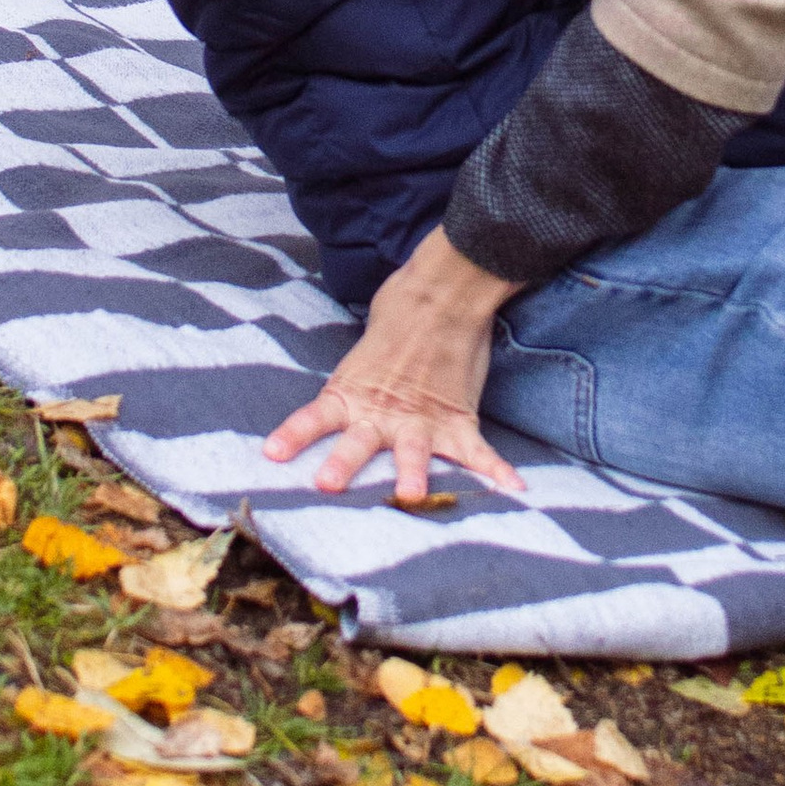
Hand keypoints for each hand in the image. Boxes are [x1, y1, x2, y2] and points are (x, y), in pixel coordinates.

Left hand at [264, 226, 529, 504]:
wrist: (444, 289)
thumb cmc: (400, 313)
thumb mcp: (364, 352)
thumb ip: (354, 384)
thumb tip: (342, 402)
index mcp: (353, 392)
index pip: (315, 417)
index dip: (293, 435)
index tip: (271, 454)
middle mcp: (383, 411)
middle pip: (358, 443)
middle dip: (343, 464)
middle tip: (328, 483)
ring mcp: (422, 417)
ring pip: (412, 451)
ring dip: (411, 473)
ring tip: (411, 496)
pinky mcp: (458, 418)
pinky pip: (477, 452)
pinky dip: (496, 471)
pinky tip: (513, 488)